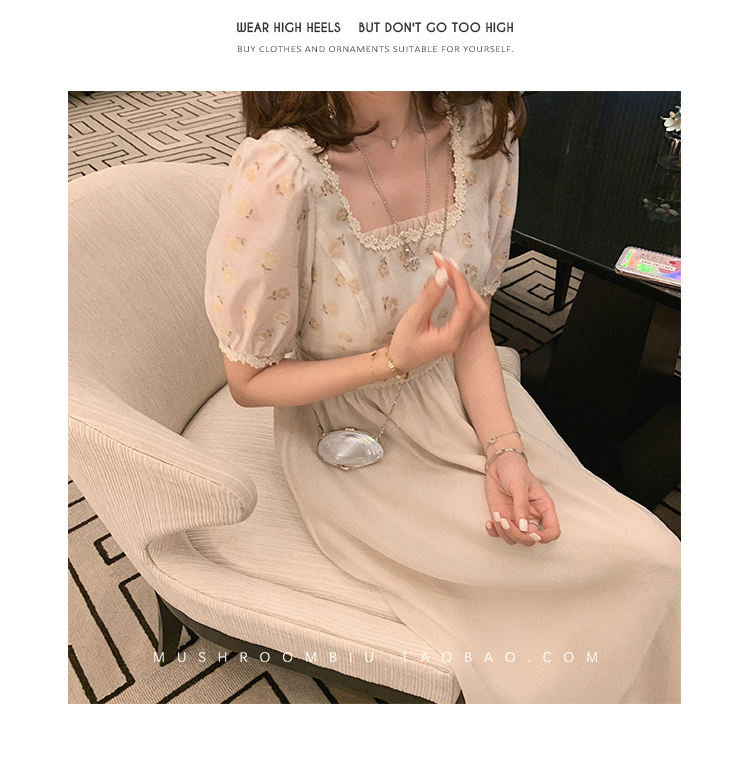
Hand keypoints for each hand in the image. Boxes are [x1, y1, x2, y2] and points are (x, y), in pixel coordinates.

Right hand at [388, 253, 484, 372]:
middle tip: (444, 261)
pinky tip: (450, 282)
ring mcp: (459, 335)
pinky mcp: (455, 331)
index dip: (459, 282)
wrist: (398, 362)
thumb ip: (429, 297)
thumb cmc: (403, 344)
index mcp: (453, 337)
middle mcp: (460, 337)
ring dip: (458, 284)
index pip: (465, 304)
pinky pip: (463, 308)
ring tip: (446, 267)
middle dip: (458, 279)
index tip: (448, 264)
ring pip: (467, 304)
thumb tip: (443, 274)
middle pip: (469, 302)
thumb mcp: (414, 318)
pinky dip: (457, 292)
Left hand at [484, 451, 559, 545]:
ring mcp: (516, 519)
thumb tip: (523, 527)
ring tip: (497, 516)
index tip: (531, 533)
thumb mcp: (520, 484)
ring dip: (504, 532)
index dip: (544, 537)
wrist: (499, 463)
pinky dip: (494, 532)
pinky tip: (489, 522)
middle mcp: (531, 517)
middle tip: (505, 521)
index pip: (552, 531)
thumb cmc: (515, 469)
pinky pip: (499, 534)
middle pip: (530, 539)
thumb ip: (521, 506)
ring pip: (514, 539)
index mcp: (543, 508)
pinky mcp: (503, 518)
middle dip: (517, 535)